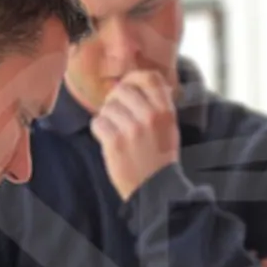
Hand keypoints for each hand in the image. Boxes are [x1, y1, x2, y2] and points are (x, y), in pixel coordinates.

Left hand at [91, 70, 178, 201]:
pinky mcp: (115, 142)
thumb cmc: (160, 157)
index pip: (149, 77)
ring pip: (107, 107)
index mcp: (166, 111)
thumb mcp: (169, 128)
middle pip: (122, 89)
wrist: (155, 189)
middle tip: (118, 115)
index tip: (128, 87)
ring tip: (115, 132)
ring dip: (107, 118)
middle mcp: (150, 116)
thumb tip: (138, 82)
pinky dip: (100, 131)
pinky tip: (108, 141)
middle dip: (115, 100)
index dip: (134, 78)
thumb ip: (157, 104)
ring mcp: (132, 129)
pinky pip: (98, 123)